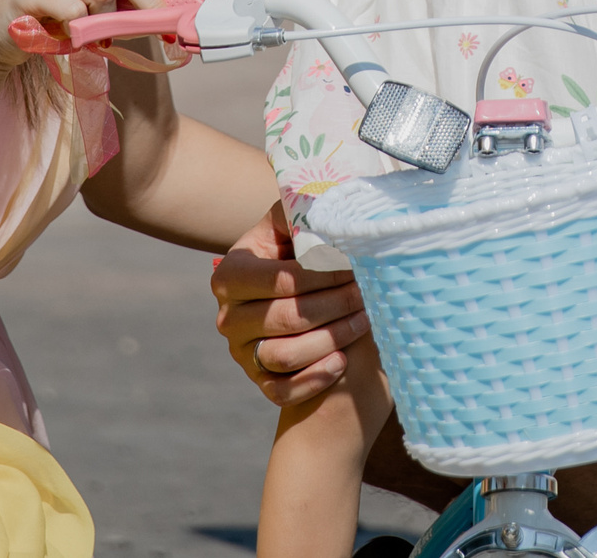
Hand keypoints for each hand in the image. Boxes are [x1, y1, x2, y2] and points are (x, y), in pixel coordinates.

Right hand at [0, 0, 198, 77]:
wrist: (6, 29)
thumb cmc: (64, 13)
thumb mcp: (102, 0)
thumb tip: (177, 5)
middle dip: (149, 1)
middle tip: (161, 27)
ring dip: (105, 20)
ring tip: (95, 31)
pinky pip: (74, 12)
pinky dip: (80, 30)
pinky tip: (70, 33)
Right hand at [211, 203, 371, 405]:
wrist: (289, 297)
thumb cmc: (296, 256)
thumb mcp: (289, 228)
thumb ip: (299, 213)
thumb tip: (324, 204)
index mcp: (232, 274)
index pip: (282, 279)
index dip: (324, 274)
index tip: (357, 266)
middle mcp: (229, 316)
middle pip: (287, 318)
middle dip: (335, 304)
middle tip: (367, 292)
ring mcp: (241, 353)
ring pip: (286, 355)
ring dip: (332, 338)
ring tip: (364, 320)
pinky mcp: (259, 381)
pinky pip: (283, 391)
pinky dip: (315, 378)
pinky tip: (343, 361)